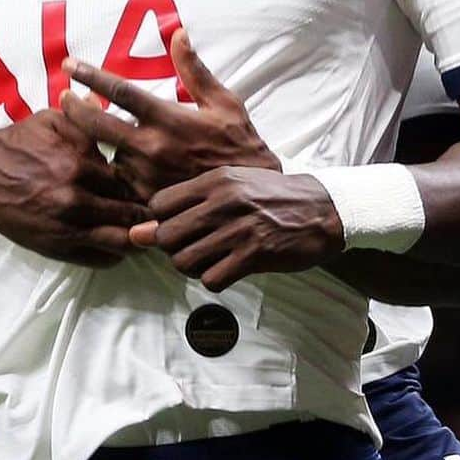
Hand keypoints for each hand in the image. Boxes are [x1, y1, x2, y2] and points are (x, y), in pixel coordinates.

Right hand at [0, 109, 149, 265]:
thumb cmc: (19, 142)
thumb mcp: (53, 119)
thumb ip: (88, 120)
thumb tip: (117, 115)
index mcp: (78, 166)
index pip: (128, 182)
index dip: (144, 185)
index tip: (154, 185)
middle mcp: (76, 201)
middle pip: (129, 214)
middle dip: (147, 213)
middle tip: (160, 210)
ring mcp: (66, 228)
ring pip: (119, 241)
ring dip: (136, 237)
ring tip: (146, 231)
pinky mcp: (56, 248)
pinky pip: (98, 259)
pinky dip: (115, 254)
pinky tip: (121, 245)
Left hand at [60, 29, 280, 201]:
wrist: (248, 198)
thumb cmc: (239, 144)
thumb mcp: (223, 103)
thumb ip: (195, 69)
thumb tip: (178, 33)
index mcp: (167, 118)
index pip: (120, 91)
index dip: (90, 75)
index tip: (69, 64)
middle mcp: (152, 147)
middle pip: (96, 124)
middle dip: (73, 108)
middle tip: (63, 97)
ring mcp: (145, 176)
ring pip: (107, 154)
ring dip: (98, 144)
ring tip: (88, 134)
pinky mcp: (145, 200)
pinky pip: (119, 182)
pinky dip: (114, 171)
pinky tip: (112, 165)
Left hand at [133, 167, 343, 291]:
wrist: (322, 208)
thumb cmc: (270, 196)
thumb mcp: (231, 185)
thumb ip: (187, 204)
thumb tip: (138, 231)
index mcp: (215, 179)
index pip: (159, 204)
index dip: (162, 220)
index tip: (177, 225)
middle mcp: (223, 201)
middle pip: (167, 235)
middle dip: (172, 248)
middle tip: (191, 246)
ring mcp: (238, 229)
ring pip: (184, 261)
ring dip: (191, 267)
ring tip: (207, 259)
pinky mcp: (255, 255)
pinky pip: (211, 279)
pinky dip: (213, 280)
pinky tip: (226, 269)